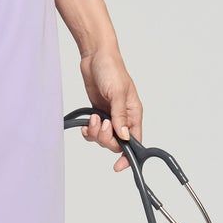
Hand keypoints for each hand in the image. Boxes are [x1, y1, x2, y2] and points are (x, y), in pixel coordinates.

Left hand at [78, 42, 141, 173]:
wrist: (95, 56)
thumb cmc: (111, 68)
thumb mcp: (117, 92)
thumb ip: (120, 115)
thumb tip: (125, 136)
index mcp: (134, 113)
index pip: (135, 141)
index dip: (128, 156)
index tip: (118, 166)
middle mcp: (124, 117)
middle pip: (117, 143)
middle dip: (106, 139)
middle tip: (100, 124)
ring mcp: (110, 116)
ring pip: (104, 138)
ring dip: (96, 134)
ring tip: (93, 119)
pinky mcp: (98, 112)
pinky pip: (94, 131)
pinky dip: (89, 131)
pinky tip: (87, 123)